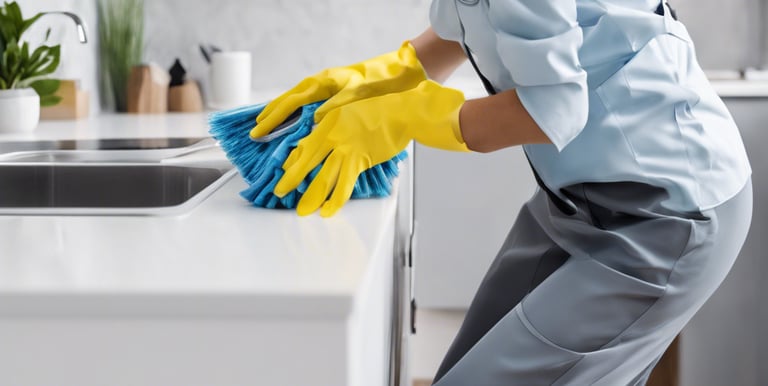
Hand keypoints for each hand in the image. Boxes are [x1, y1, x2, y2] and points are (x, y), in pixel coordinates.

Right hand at [250, 42, 426, 138]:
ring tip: (267, 130)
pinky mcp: (336, 97)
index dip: (273, 116)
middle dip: (271, 117)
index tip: (259, 129)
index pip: (291, 101)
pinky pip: (309, 108)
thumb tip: (313, 120)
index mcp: (323, 82)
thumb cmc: (382, 80)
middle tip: (255, 133)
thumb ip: (336, 106)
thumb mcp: (359, 93)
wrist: (403, 72)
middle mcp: (322, 85)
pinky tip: (295, 129)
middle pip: (289, 101)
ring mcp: (328, 90)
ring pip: (297, 104)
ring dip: (282, 118)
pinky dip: (297, 118)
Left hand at [274, 80, 468, 216]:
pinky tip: (327, 210)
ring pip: (324, 176)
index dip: (293, 161)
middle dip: (293, 179)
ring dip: (312, 195)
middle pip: (308, 161)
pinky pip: (345, 183)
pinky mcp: (361, 160)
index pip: (306, 145)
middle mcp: (334, 135)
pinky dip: (335, 199)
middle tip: (280, 192)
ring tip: (303, 210)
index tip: (284, 172)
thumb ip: (333, 124)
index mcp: (328, 122)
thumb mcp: (349, 111)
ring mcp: (347, 148)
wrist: (401, 112)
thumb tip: (321, 135)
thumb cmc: (380, 110)